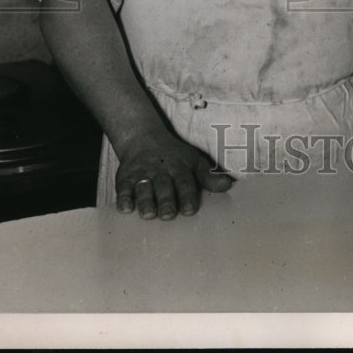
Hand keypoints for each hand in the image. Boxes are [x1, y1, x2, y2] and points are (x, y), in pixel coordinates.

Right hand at [115, 128, 232, 219]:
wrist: (143, 138)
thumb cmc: (175, 156)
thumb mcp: (194, 161)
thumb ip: (209, 177)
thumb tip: (229, 185)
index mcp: (179, 167)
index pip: (185, 181)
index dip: (188, 195)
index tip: (190, 210)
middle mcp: (161, 170)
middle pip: (164, 186)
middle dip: (166, 200)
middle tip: (168, 214)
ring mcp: (142, 174)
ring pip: (144, 188)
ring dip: (146, 201)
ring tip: (149, 214)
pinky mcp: (125, 178)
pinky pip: (123, 188)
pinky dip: (123, 197)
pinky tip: (125, 208)